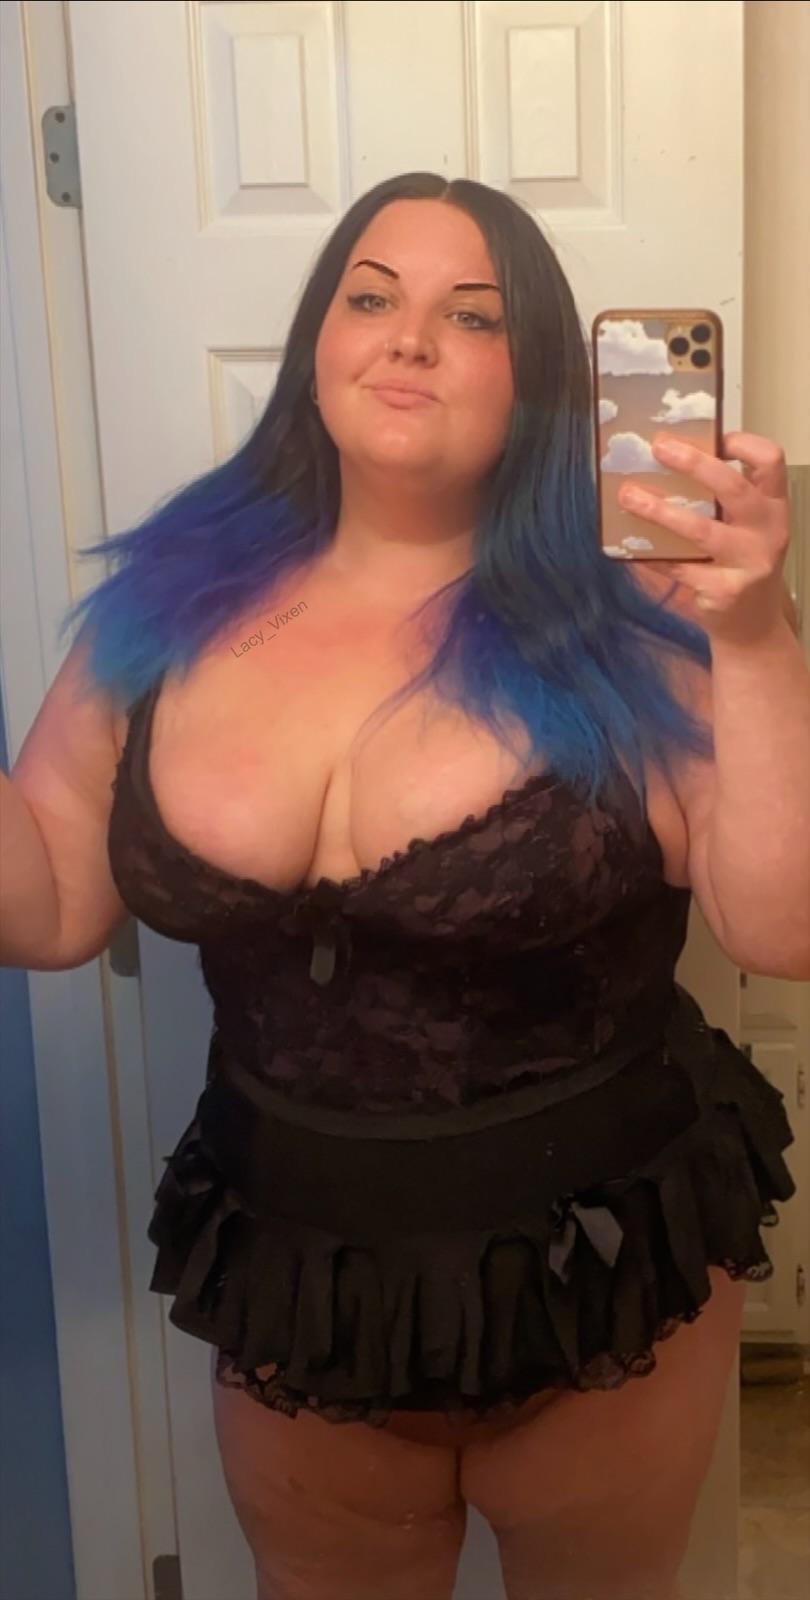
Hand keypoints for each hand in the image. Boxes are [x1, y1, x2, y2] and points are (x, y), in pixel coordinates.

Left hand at [617, 431, 791, 646]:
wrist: (752, 629)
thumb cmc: (741, 568)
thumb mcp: (746, 530)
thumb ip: (724, 502)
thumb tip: (666, 463)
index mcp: (774, 508)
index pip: (770, 462)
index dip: (743, 443)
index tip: (712, 436)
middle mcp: (769, 532)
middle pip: (733, 487)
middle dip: (694, 463)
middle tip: (659, 447)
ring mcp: (749, 563)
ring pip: (701, 529)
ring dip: (660, 510)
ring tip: (629, 496)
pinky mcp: (725, 591)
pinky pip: (680, 567)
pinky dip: (652, 555)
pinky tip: (629, 546)